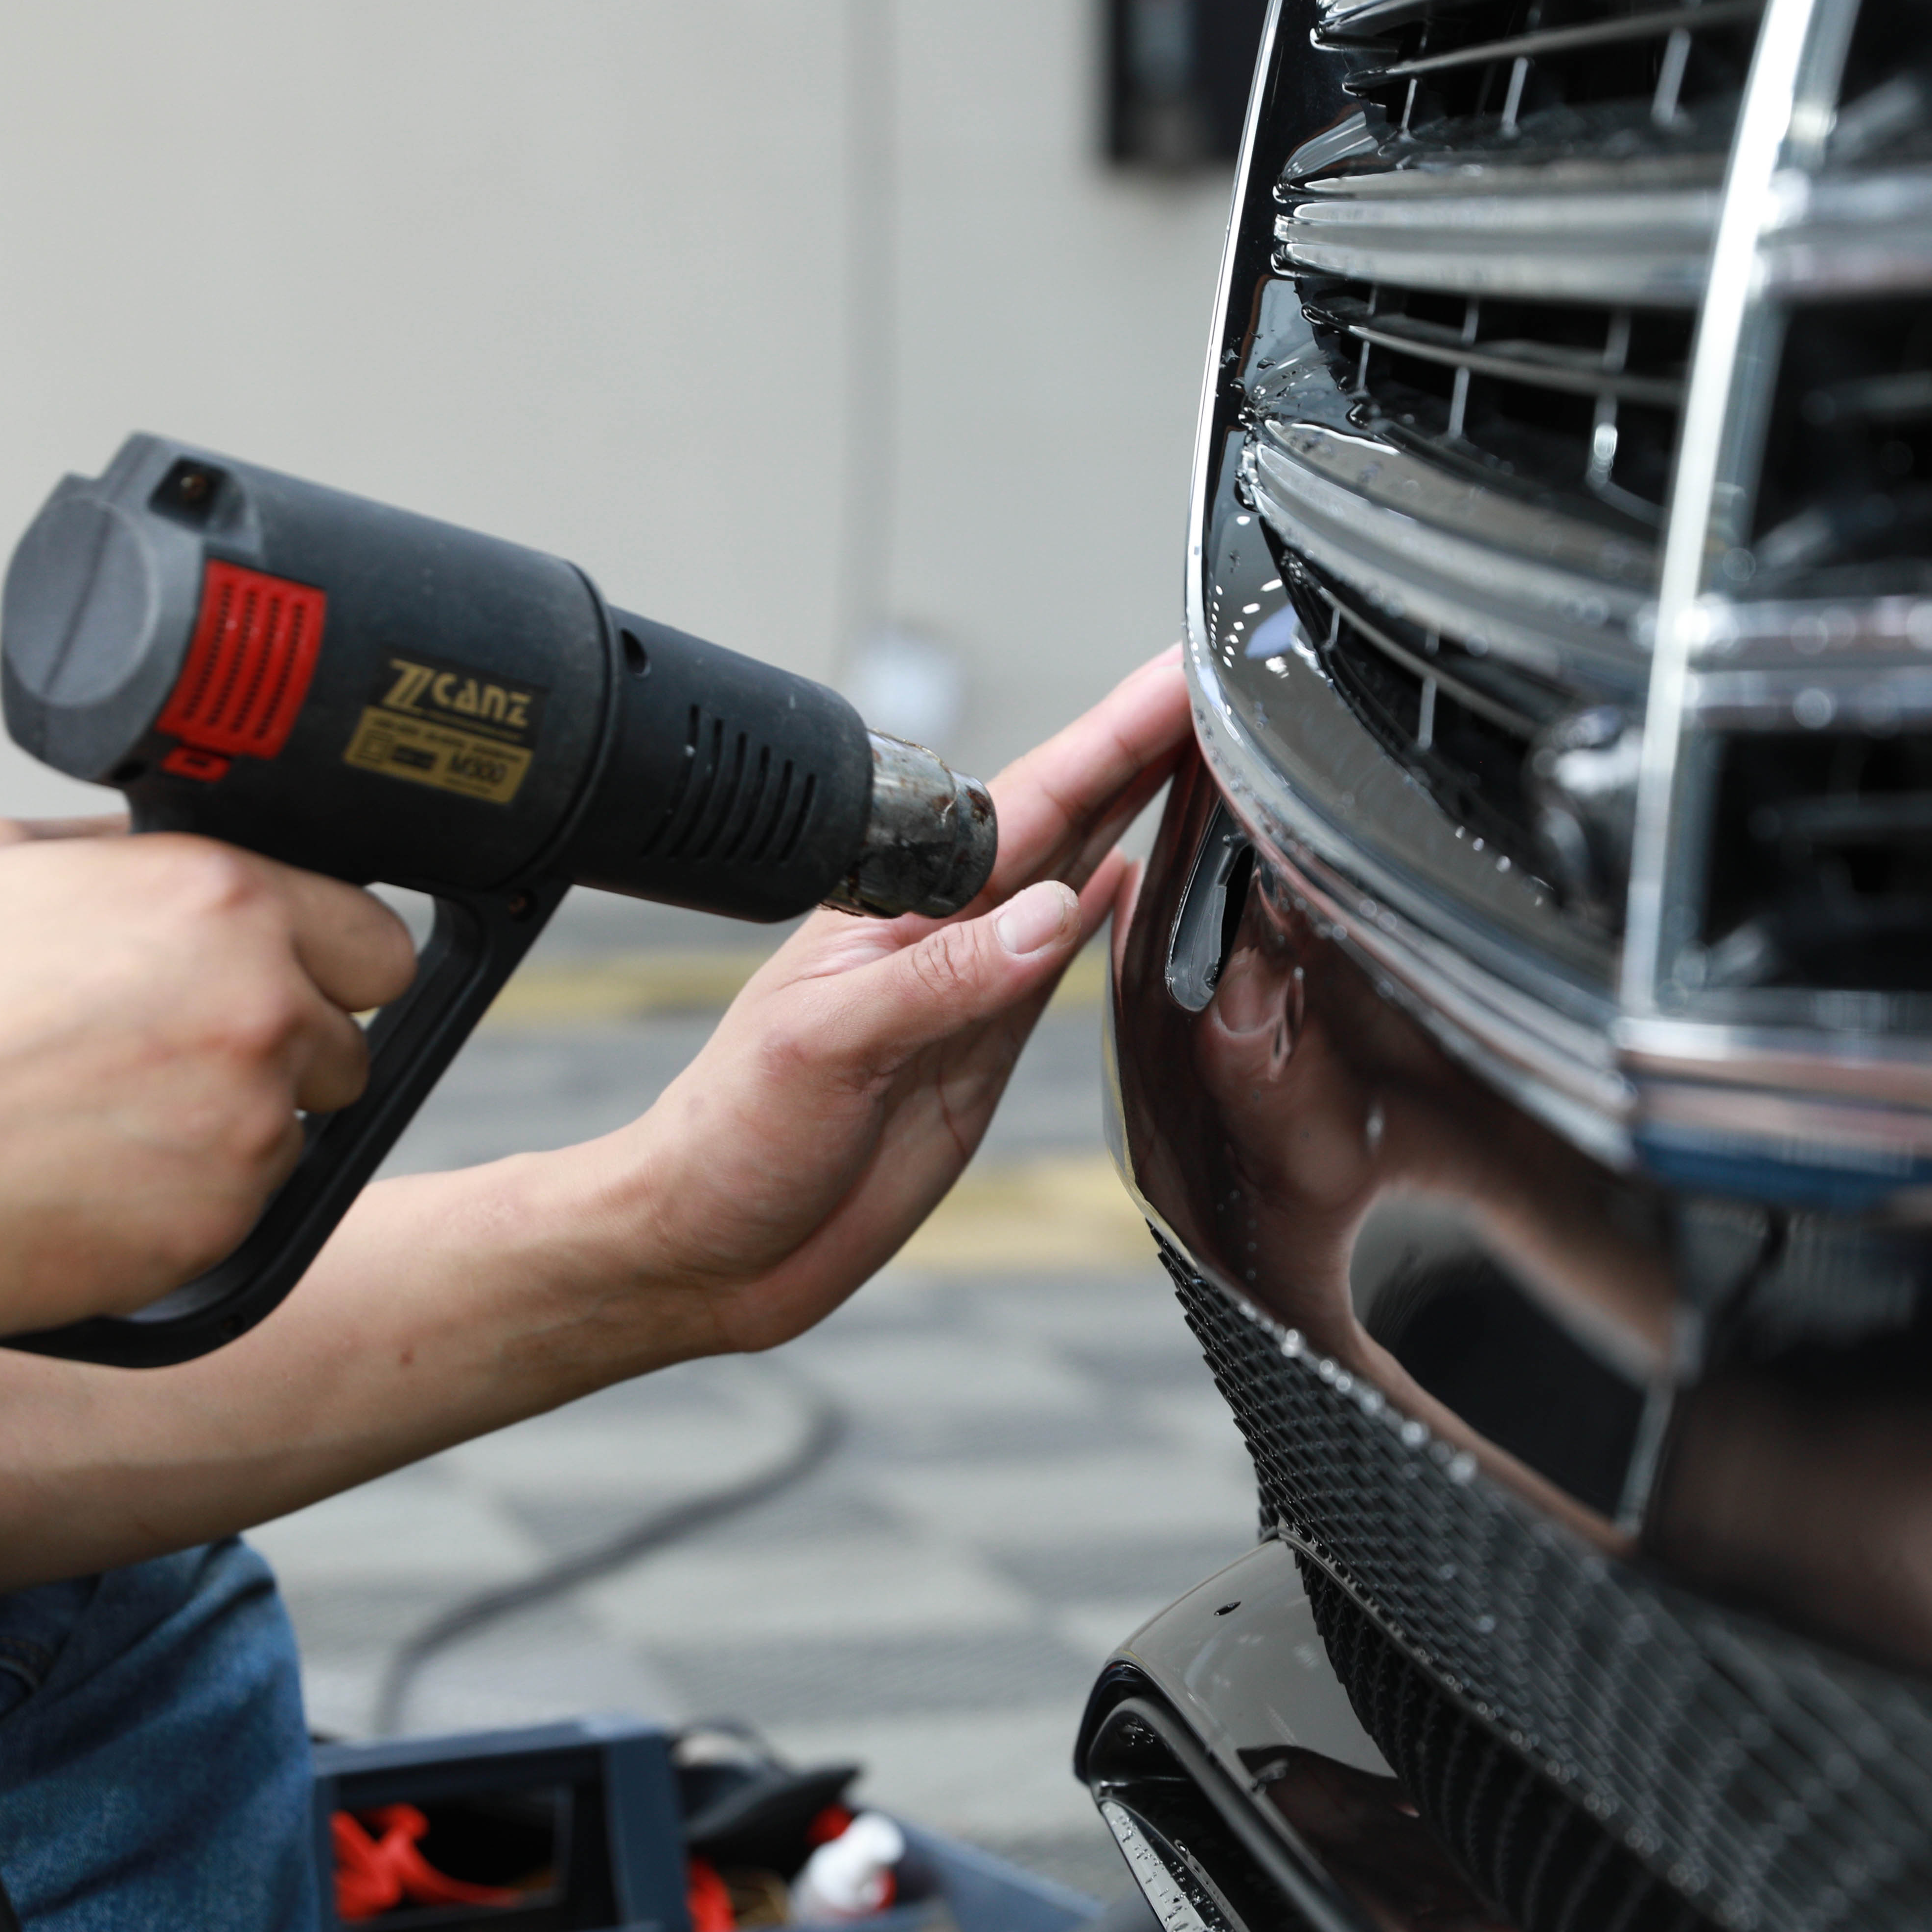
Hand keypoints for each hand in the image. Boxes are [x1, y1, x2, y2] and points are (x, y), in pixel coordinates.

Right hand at [0, 817, 415, 1339]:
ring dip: (237, 1126)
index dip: (328, 967)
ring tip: (110, 1119)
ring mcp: (252, 1118)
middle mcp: (260, 1002)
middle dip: (288, 1050)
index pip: (374, 939)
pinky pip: (253, 1205)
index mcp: (223, 899)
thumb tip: (173, 848)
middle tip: (173, 1063)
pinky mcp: (228, 1219)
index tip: (283, 984)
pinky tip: (98, 1177)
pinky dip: (197, 1199)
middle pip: (351, 1038)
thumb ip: (120, 852)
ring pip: (303, 1125)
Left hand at [614, 651, 1191, 1352]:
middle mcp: (943, 936)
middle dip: (1143, 748)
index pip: (1025, 803)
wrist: (712, 1249)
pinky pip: (1066, 966)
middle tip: (1220, 689)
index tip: (1175, 682)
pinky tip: (1144, 876)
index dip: (1110, 738)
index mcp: (896, 908)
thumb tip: (1051, 914)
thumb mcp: (825, 1046)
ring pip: (1076, 877)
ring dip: (1139, 813)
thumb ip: (941, 980)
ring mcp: (970, 990)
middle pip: (1066, 820)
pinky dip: (1113, 915)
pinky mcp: (986, 1053)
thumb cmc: (730, 1141)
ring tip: (1203, 752)